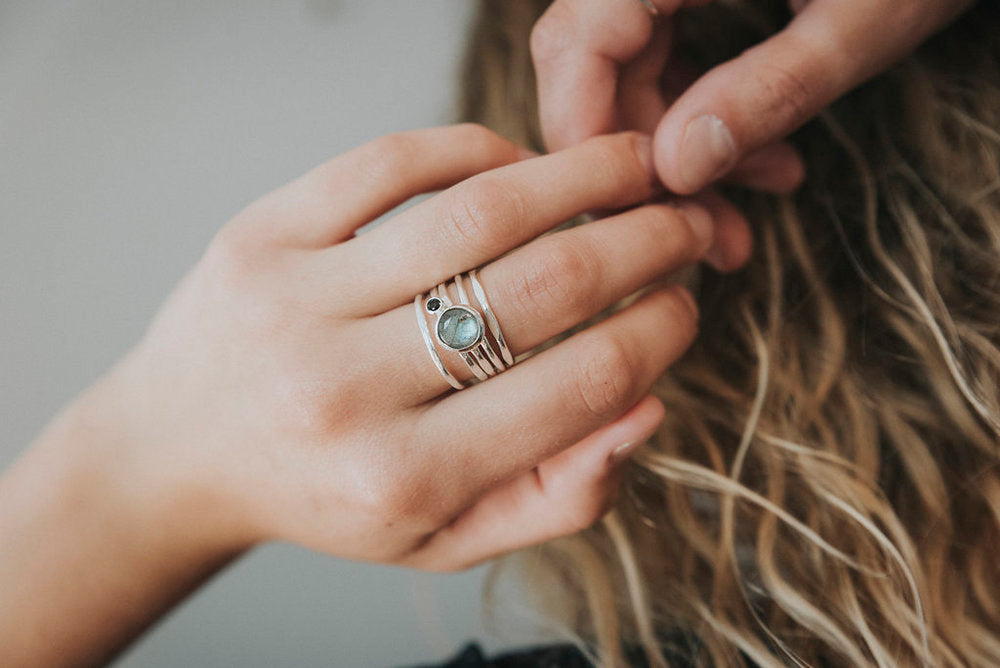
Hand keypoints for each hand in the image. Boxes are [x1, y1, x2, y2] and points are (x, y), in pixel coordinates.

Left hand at [86, 126, 750, 572]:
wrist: (178, 452)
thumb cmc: (325, 495)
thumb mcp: (441, 537)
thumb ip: (551, 497)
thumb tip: (646, 409)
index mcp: (404, 477)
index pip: (578, 387)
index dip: (657, 334)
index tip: (685, 305)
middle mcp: (348, 389)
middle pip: (542, 287)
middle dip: (643, 243)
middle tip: (684, 223)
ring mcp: (298, 301)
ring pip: (477, 214)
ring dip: (579, 177)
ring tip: (631, 166)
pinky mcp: (261, 235)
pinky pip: (387, 165)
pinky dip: (470, 148)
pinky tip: (517, 160)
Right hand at [530, 0, 971, 193]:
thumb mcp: (860, 25)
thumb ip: (768, 92)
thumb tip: (676, 169)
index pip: (579, 38)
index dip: (584, 128)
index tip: (626, 206)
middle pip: (592, 62)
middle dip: (641, 158)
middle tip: (697, 233)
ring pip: (627, 72)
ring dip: (676, 154)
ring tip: (739, 217)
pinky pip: (662, 62)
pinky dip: (698, 124)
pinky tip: (756, 164)